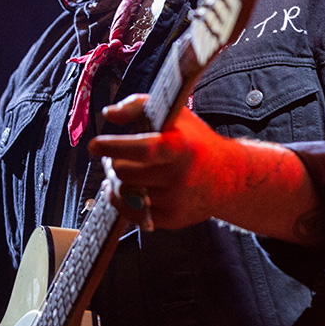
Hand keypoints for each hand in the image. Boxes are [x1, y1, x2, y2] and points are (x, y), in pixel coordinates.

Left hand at [89, 93, 324, 243]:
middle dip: (113, 164)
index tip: (94, 145)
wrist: (230, 177)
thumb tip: (109, 114)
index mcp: (180, 146)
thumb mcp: (176, 116)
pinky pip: (133, 214)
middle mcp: (179, 175)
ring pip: (125, 195)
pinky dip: (124, 202)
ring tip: (124, 172)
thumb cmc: (195, 142)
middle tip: (113, 157)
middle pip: (125, 173)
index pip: (142, 149)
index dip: (114, 147)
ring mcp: (176, 200)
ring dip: (117, 183)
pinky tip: (129, 189)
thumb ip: (140, 106)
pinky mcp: (173, 219)